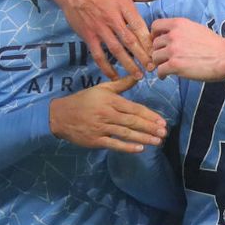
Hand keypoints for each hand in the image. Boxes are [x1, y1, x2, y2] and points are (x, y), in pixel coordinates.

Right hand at [49, 76, 167, 151]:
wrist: (60, 115)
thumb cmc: (83, 101)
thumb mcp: (101, 89)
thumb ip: (121, 84)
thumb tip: (138, 76)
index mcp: (111, 100)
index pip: (134, 108)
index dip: (150, 115)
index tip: (162, 121)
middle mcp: (107, 114)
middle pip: (133, 121)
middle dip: (150, 127)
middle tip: (164, 133)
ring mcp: (101, 128)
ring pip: (126, 133)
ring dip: (143, 138)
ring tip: (157, 141)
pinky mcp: (96, 140)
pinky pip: (114, 144)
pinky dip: (127, 147)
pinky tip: (140, 149)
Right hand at [60, 0, 167, 79]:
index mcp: (124, 6)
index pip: (139, 26)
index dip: (149, 41)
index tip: (157, 52)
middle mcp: (112, 18)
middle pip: (130, 41)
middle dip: (142, 57)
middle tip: (153, 69)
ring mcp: (100, 29)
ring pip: (116, 50)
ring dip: (128, 65)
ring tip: (138, 76)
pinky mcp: (88, 36)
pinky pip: (98, 55)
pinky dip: (106, 67)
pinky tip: (114, 76)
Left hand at [151, 18, 224, 81]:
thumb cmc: (215, 45)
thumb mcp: (196, 29)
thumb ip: (181, 31)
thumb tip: (171, 36)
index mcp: (178, 24)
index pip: (155, 26)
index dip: (155, 35)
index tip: (158, 41)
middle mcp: (173, 35)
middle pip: (154, 44)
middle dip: (158, 51)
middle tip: (163, 58)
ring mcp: (173, 50)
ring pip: (155, 57)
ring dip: (159, 63)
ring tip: (164, 68)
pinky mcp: (175, 65)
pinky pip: (160, 70)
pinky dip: (161, 74)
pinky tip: (165, 76)